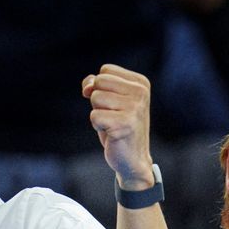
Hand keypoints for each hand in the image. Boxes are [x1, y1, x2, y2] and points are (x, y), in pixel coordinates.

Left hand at [81, 64, 154, 187]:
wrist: (133, 159)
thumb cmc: (119, 126)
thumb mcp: (109, 99)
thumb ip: (96, 84)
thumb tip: (88, 88)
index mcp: (141, 83)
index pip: (106, 70)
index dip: (102, 87)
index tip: (116, 104)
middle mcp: (141, 93)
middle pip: (99, 82)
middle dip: (99, 100)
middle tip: (114, 115)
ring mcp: (134, 108)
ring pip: (95, 98)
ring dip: (99, 114)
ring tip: (113, 124)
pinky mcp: (125, 124)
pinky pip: (94, 116)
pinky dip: (98, 126)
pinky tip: (112, 133)